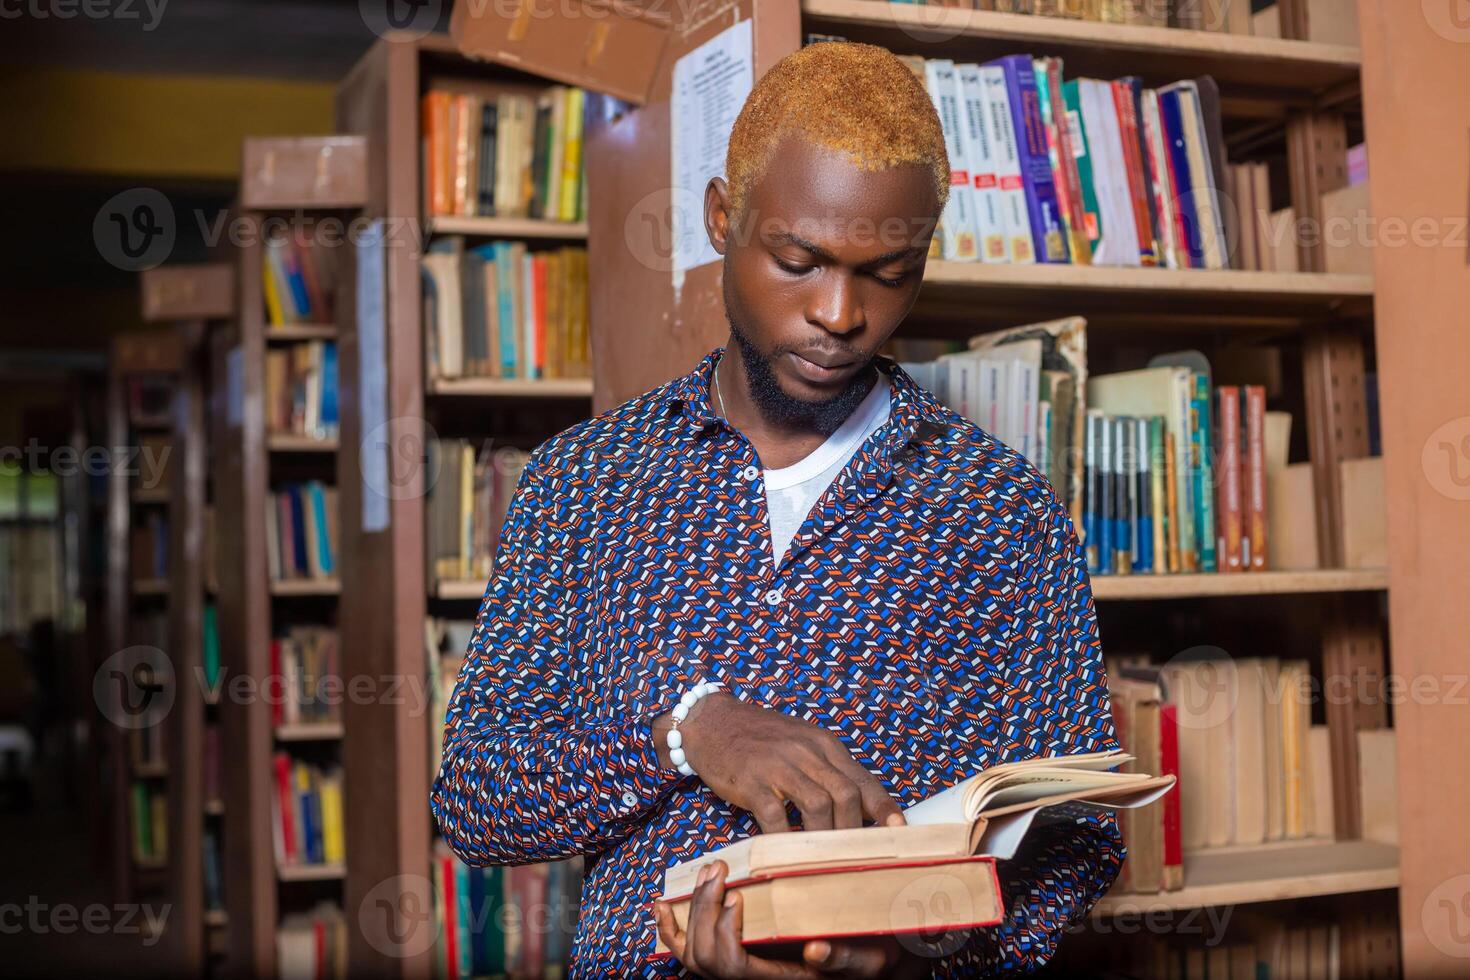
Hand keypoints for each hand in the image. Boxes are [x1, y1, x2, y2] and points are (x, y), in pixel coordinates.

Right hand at [652, 692, 903, 832]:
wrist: (711, 721)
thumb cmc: (760, 738)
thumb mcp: (801, 743)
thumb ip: (827, 769)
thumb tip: (857, 806)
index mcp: (824, 743)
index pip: (863, 779)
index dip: (883, 808)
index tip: (899, 830)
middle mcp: (807, 751)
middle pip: (846, 794)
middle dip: (856, 830)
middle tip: (858, 856)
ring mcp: (779, 765)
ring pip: (819, 805)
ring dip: (827, 837)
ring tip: (828, 859)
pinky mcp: (753, 781)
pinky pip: (777, 816)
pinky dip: (787, 839)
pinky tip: (788, 852)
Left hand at [654, 861, 917, 978]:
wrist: (865, 962)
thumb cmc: (867, 958)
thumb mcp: (867, 960)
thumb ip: (844, 958)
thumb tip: (813, 951)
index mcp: (779, 979)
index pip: (734, 967)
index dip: (725, 934)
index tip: (737, 896)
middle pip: (706, 958)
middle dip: (705, 910)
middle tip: (719, 870)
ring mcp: (735, 971)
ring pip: (692, 954)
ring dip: (692, 909)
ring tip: (710, 871)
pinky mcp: (728, 957)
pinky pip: (686, 951)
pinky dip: (670, 928)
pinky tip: (663, 903)